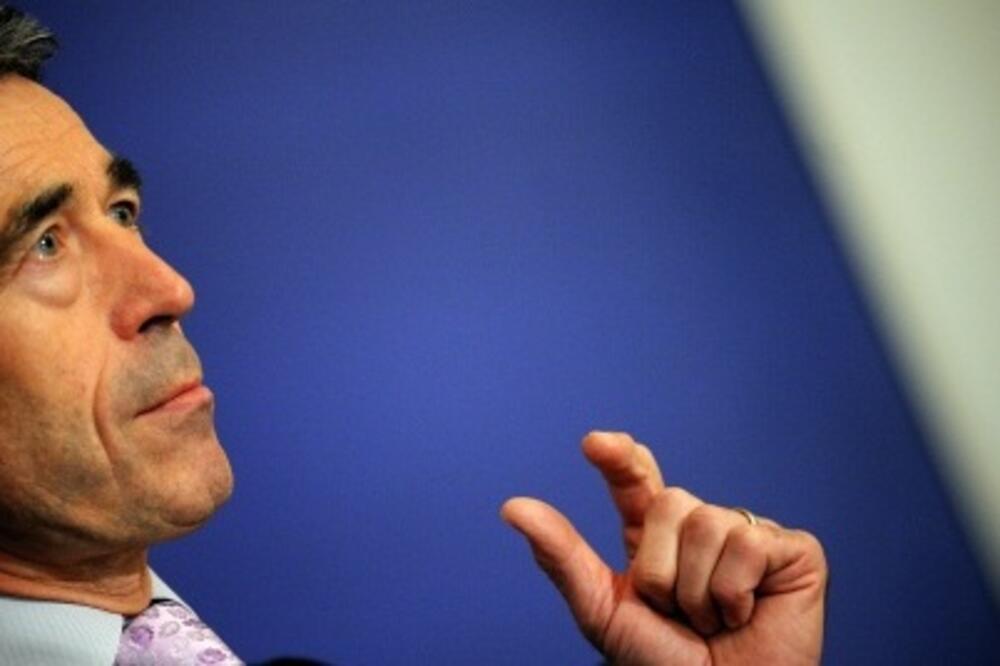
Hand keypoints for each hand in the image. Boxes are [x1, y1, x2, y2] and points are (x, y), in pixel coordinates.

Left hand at [502, 431, 826, 664]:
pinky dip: (735, 592)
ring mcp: (748, 535)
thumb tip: (512, 507)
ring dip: (698, 589)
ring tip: (713, 619)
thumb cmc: (663, 665)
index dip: (620, 459)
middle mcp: (702, 527)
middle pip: (670, 502)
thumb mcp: (603, 611)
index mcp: (656, 539)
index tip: (595, 444)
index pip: (637, 481)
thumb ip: (562, 556)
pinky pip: (748, 543)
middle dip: (662, 569)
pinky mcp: (792, 550)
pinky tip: (745, 614)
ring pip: (707, 522)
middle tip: (679, 612)